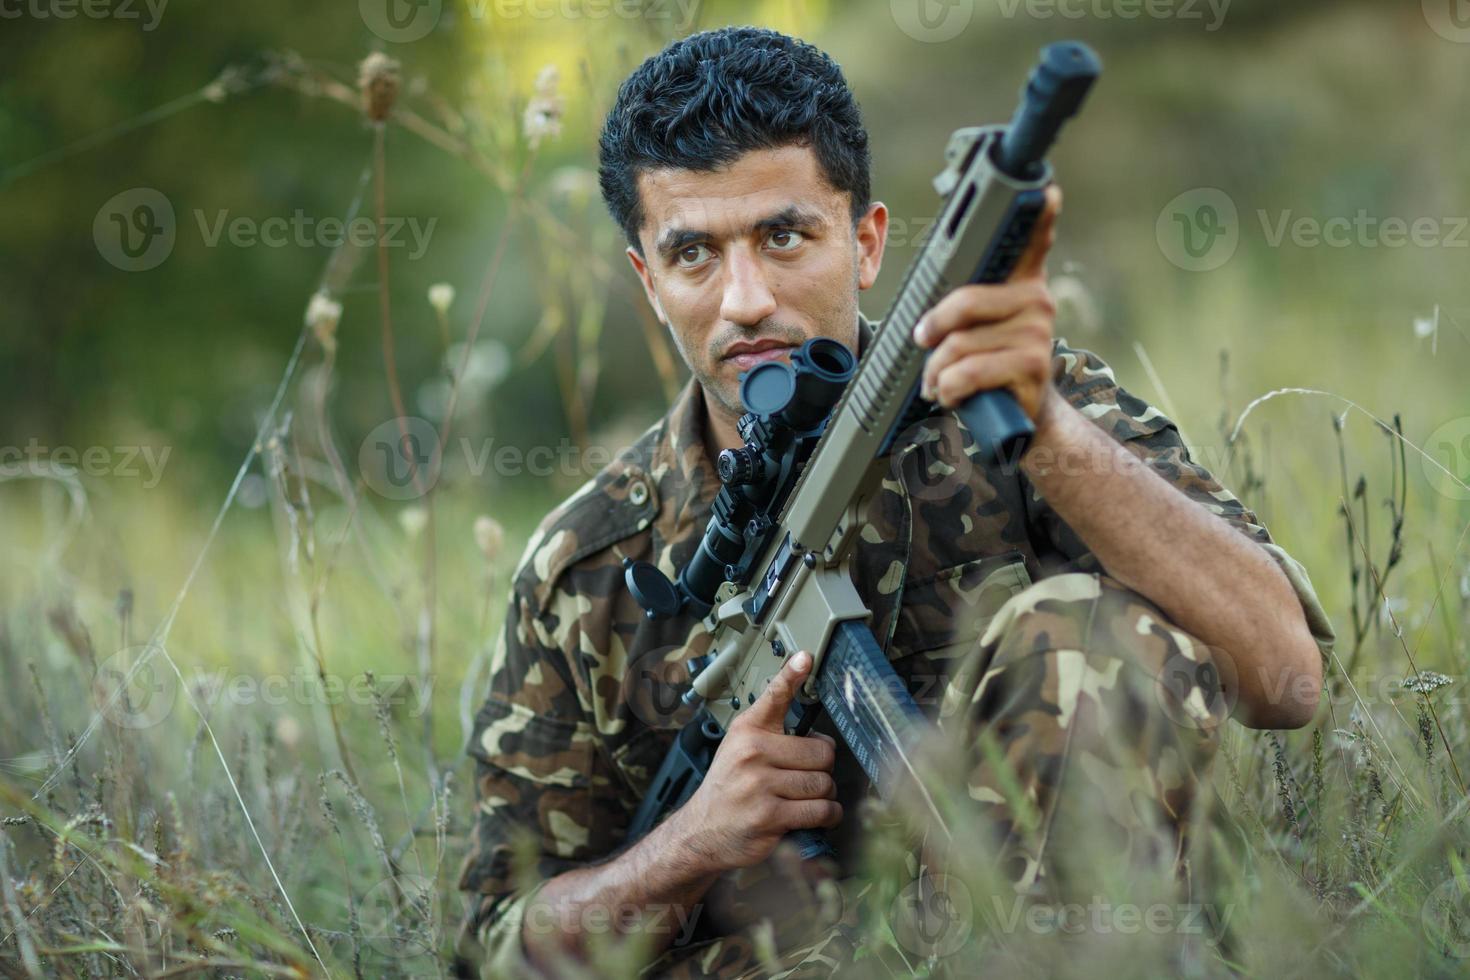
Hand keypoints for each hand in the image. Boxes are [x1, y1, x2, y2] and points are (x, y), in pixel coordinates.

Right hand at [665, 651, 840, 874]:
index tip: (806, 657)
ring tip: (808, 797)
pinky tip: (817, 814)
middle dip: (823, 768)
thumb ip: (772, 731)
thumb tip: (816, 727)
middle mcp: (751, 753)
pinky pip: (821, 810)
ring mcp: (760, 785)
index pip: (774, 696)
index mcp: (747, 731)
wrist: (702, 830)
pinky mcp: (770, 816)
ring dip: (825, 795)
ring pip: (824, 783)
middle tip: (808, 774)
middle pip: (822, 752)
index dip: (792, 675)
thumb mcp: (740, 747)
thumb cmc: (729, 786)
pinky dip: (828, 815)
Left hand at [913, 183, 1063, 426]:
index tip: (1047, 190)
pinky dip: (947, 388)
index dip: (1039, 215)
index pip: (1033, 240)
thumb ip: (962, 299)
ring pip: (958, 343)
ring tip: (937, 380)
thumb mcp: (976, 327)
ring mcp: (1037, 331)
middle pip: (964, 300)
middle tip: (923, 342)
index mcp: (1022, 280)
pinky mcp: (1032, 365)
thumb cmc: (989, 363)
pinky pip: (968, 371)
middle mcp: (1036, 298)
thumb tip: (927, 292)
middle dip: (931, 329)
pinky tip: (951, 394)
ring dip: (935, 370)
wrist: (1020, 416)